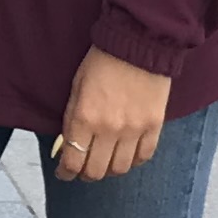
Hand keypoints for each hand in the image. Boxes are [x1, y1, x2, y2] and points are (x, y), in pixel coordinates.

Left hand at [48, 48, 171, 182]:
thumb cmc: (102, 62)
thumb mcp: (76, 88)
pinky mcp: (154, 126)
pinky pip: (144, 156)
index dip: (66, 173)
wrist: (137, 44)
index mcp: (84, 118)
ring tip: (105, 163)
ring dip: (110, 170)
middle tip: (83, 169)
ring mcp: (133, 130)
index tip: (64, 172)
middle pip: (96, 171)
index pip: (73, 162)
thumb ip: (71, 119)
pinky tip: (127, 155)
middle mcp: (108, 129)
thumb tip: (68, 145)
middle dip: (86, 174)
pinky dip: (134, 161)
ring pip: (120, 168)